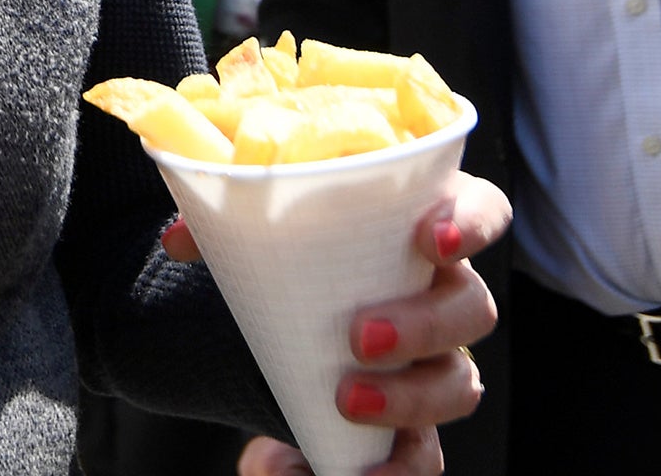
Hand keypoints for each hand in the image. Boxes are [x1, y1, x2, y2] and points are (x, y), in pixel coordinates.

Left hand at [168, 168, 508, 475]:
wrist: (273, 324)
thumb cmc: (289, 256)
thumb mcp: (256, 235)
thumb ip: (219, 229)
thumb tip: (180, 240)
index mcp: (417, 226)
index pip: (480, 211)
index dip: (471, 224)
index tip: (432, 240)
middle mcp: (442, 292)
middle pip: (471, 309)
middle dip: (424, 324)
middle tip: (359, 336)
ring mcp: (435, 359)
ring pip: (458, 384)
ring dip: (408, 398)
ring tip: (346, 401)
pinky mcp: (412, 419)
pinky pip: (422, 454)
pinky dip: (392, 470)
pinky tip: (349, 472)